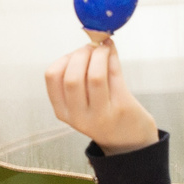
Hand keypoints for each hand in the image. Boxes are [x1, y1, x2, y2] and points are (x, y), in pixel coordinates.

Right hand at [43, 40, 158, 154]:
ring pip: (95, 76)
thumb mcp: (81, 104)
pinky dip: (112, 57)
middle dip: (81, 54)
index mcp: (64, 112)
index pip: (52, 77)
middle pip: (72, 76)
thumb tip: (88, 42)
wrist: (130, 142)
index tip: (75, 54)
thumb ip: (78, 77)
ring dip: (99, 54)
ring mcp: (101, 114)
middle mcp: (79, 116)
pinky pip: (114, 75)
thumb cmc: (104, 116)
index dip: (64, 59)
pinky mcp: (122, 107)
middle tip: (91, 48)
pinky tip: (112, 52)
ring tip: (103, 49)